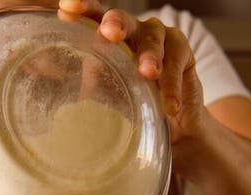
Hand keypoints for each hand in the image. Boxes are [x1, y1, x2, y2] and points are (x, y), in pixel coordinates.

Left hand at [58, 0, 204, 143]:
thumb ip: (94, 86)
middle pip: (125, 20)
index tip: (67, 8)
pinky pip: (177, 62)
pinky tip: (170, 106)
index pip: (95, 18)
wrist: (170, 126)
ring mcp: (160, 37)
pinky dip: (172, 85)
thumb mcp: (110, 98)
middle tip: (110, 32)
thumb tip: (69, 85)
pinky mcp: (182, 51)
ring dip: (150, 56)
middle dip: (117, 23)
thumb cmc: (134, 105)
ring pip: (154, 39)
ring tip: (148, 74)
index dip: (84, 10)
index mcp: (111, 38)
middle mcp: (134, 31)